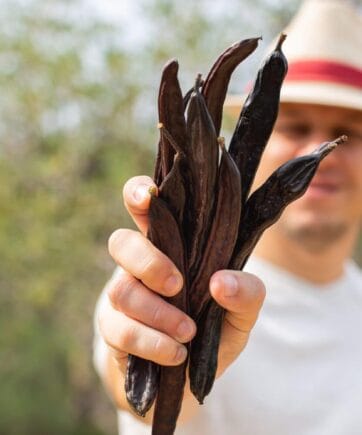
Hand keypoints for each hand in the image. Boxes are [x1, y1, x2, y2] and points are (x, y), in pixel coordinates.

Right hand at [98, 175, 264, 380]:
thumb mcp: (242, 313)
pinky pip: (120, 330)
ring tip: (188, 331)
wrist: (191, 376)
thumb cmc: (214, 330)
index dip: (138, 193)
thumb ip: (247, 294)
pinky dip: (151, 342)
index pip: (144, 208)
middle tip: (177, 284)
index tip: (148, 196)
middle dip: (148, 262)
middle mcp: (139, 265)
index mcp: (169, 247)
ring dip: (157, 312)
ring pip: (120, 290)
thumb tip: (222, 282)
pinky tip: (176, 353)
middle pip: (120, 243)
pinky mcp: (113, 329)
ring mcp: (123, 295)